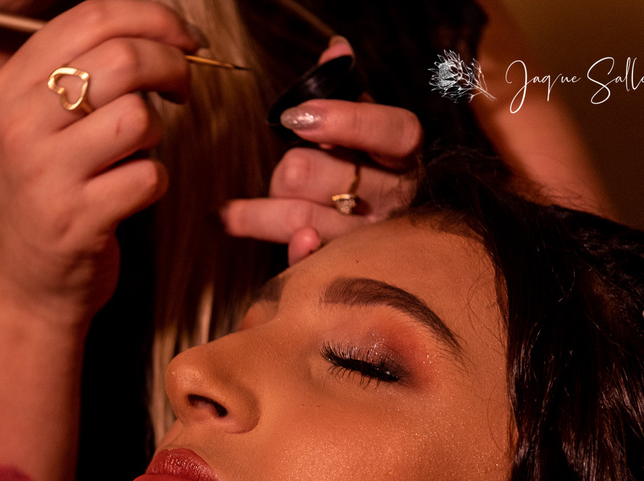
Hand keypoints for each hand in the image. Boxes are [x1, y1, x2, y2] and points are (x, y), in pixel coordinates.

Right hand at [0, 0, 199, 327]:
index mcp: (11, 87)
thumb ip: (77, 73)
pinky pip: (148, 177)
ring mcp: (46, 174)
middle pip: (123, 59)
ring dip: (158, 132)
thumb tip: (157, 30)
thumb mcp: (35, 125)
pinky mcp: (77, 220)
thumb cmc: (41, 197)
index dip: (155, 18)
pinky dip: (154, 183)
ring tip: (138, 151)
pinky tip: (131, 193)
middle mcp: (21, 124)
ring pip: (138, 117)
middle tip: (183, 87)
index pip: (92, 17)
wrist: (18, 288)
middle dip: (172, 66)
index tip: (184, 39)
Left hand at [220, 38, 421, 263]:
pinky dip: (277, 249)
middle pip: (330, 175)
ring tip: (234, 213)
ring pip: (303, 219)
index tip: (295, 117)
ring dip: (262, 211)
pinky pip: (306, 261)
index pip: (392, 131)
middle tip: (281, 174)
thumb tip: (334, 48)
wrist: (409, 247)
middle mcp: (396, 198)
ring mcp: (372, 239)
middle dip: (290, 170)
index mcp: (404, 155)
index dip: (345, 121)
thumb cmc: (373, 175)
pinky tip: (242, 230)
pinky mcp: (347, 269)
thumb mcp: (369, 132)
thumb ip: (349, 93)